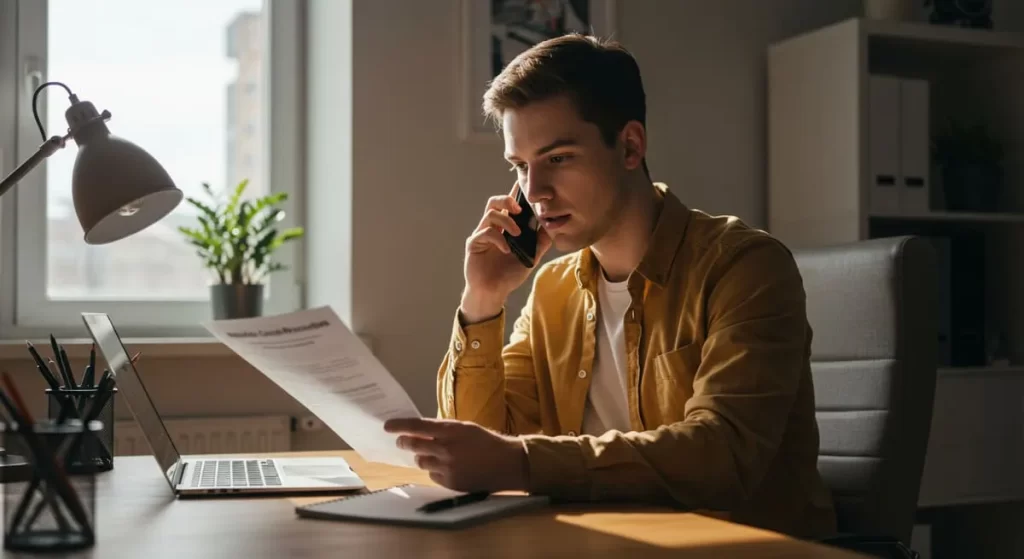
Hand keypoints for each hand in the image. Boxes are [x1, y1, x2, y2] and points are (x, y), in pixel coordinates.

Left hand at [384, 418, 528, 492]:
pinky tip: (448, 467)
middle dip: (404, 442)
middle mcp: (446, 448)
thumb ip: (443, 429)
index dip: (399, 426)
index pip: (417, 426)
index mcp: (451, 430)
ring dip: (422, 457)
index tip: (387, 426)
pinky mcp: (450, 483)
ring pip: (421, 461)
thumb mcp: (465, 428)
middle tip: (401, 441)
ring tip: (433, 454)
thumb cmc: (486, 442)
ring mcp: (448, 467)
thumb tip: (419, 431)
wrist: (508, 463)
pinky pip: (433, 475)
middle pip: (413, 445)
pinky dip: (435, 470)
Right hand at [461, 182, 551, 322]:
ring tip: (517, 234)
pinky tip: (506, 249)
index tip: (525, 185)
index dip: (515, 193)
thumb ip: (541, 241)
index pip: (509, 205)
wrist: (494, 291)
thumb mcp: (531, 256)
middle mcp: (492, 227)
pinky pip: (485, 232)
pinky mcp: (474, 244)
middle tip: (520, 209)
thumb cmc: (509, 273)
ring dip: (506, 220)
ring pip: (490, 214)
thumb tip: (553, 226)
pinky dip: (498, 239)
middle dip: (507, 200)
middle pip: (494, 202)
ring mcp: (481, 234)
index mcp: (505, 227)